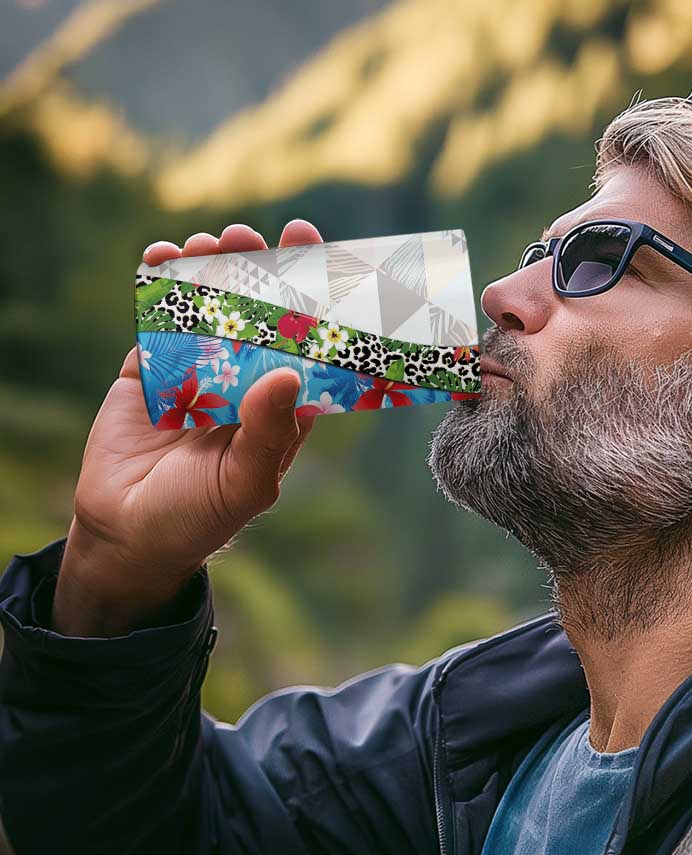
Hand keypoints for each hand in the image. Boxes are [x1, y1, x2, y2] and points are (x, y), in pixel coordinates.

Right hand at [53, 220, 324, 635]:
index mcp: (280, 407)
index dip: (314, 303)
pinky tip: (163, 257)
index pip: (306, 346)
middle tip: (253, 237)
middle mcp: (244, 381)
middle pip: (259, 315)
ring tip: (210, 243)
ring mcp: (196, 371)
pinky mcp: (150, 369)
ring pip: (209, 308)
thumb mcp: (244, 483)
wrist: (127, 534)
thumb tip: (286, 373)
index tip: (318, 257)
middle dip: (259, 272)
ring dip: (212, 270)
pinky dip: (159, 286)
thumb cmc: (199, 517)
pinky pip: (157, 320)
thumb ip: (268, 433)